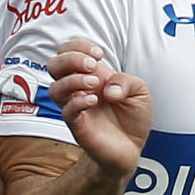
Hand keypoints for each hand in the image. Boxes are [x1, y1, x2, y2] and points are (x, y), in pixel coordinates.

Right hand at [47, 42, 151, 178]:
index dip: (79, 46)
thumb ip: (127, 82)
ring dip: (73, 80)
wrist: (132, 149)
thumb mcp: (140, 92)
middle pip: (53, 65)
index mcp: (91, 76)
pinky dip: (79, 102)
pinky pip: (67, 112)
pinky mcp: (78, 127)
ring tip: (95, 85)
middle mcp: (79, 90)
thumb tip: (108, 88)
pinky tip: (95, 101)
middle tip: (93, 66)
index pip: (68, 51)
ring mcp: (76, 108)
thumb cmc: (132, 118)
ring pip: (54, 89)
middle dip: (70, 58)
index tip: (99, 54)